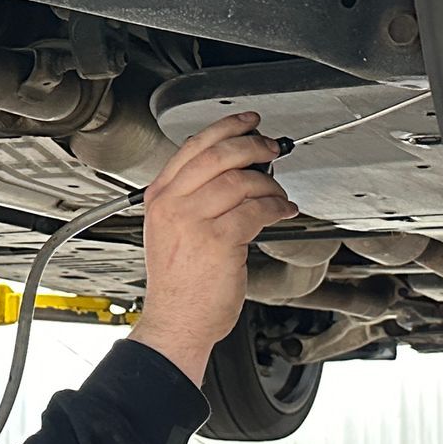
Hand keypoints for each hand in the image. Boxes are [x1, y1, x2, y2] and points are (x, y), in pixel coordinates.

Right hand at [129, 112, 297, 384]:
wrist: (176, 321)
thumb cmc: (178, 283)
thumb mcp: (172, 230)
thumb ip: (193, 198)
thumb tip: (236, 172)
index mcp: (160, 197)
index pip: (195, 146)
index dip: (227, 127)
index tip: (248, 122)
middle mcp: (172, 204)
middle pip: (219, 155)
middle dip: (254, 146)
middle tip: (273, 149)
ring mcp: (193, 221)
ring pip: (241, 181)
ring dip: (269, 184)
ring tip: (279, 195)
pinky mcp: (218, 240)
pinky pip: (256, 210)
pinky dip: (276, 207)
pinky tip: (282, 211)